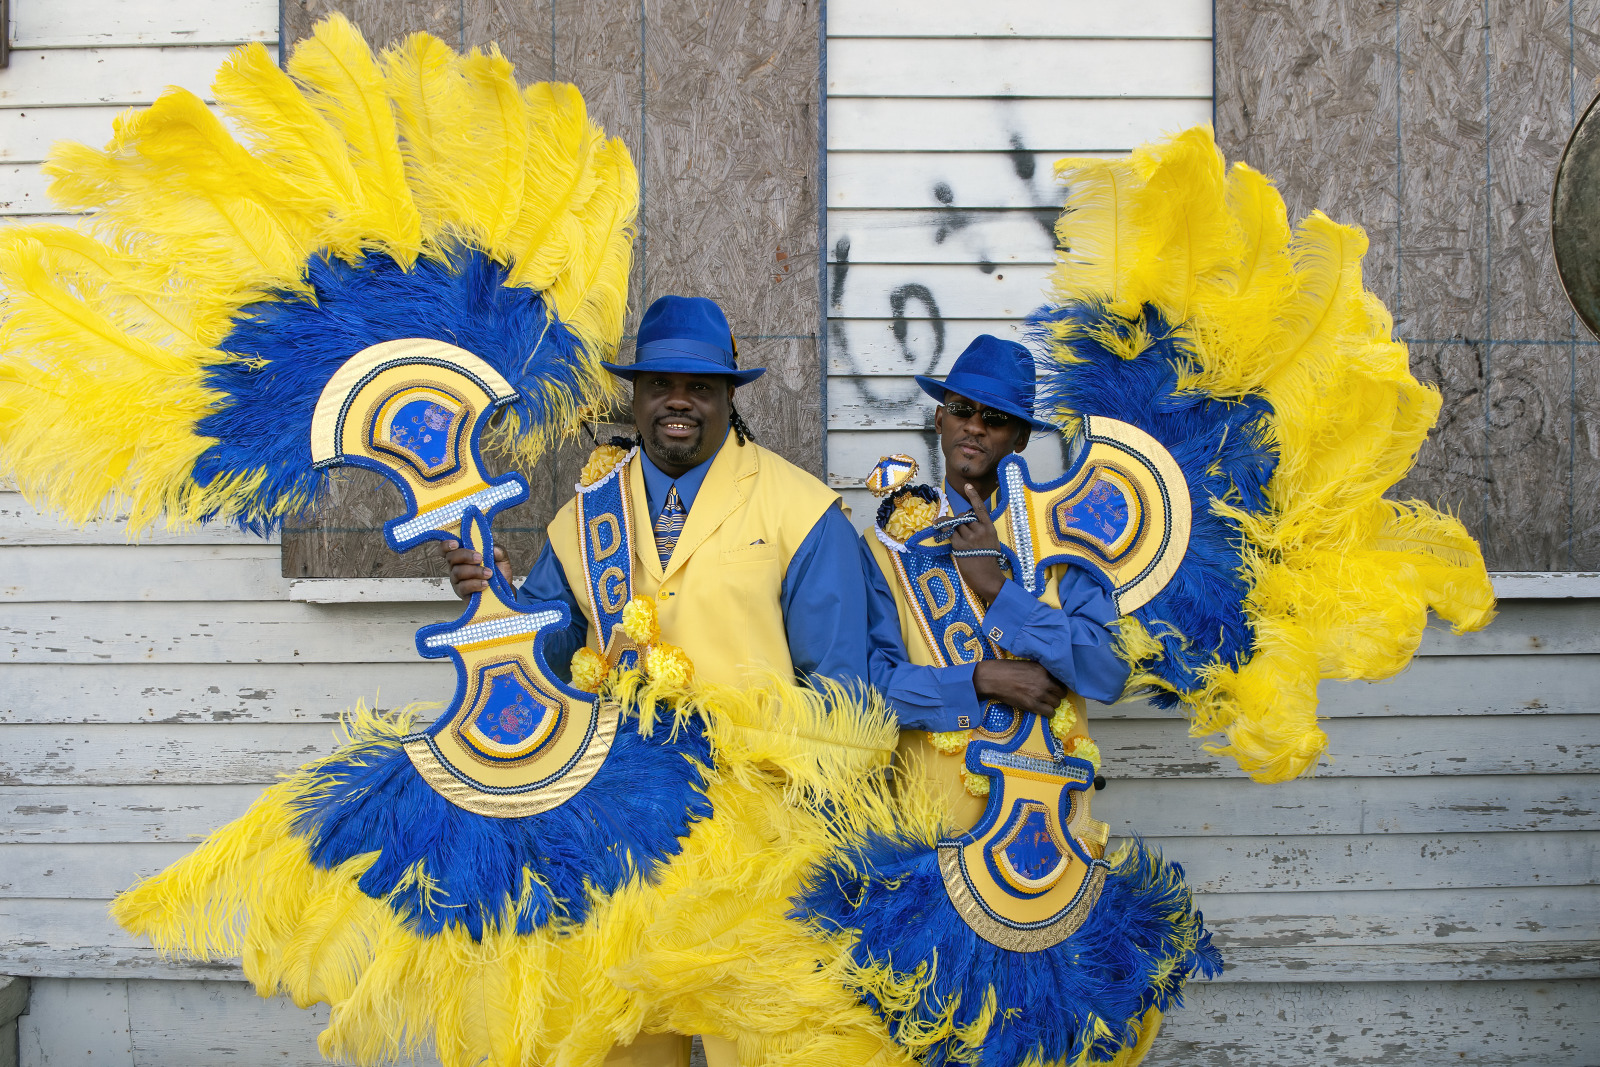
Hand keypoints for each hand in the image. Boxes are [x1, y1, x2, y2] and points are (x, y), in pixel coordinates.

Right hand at [438, 539, 510, 599]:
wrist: (503, 591)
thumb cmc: (497, 572)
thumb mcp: (501, 559)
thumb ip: (498, 551)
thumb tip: (493, 549)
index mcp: (461, 556)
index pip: (446, 549)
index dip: (446, 545)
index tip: (456, 544)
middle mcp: (455, 567)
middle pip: (451, 558)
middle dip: (465, 555)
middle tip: (479, 558)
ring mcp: (457, 580)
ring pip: (457, 572)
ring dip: (474, 571)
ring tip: (489, 573)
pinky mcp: (461, 593)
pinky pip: (463, 587)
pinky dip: (475, 584)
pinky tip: (485, 583)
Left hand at [951, 482, 1005, 602]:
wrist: (987, 577)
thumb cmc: (990, 562)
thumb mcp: (991, 542)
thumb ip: (982, 531)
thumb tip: (968, 524)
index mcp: (989, 528)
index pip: (980, 508)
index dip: (973, 496)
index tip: (967, 485)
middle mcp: (980, 530)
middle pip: (964, 517)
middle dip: (960, 521)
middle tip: (961, 531)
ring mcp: (970, 537)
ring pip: (956, 524)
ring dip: (953, 528)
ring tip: (957, 537)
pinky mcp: (960, 545)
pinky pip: (949, 533)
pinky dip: (944, 530)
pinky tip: (941, 529)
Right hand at [971, 659, 1066, 715]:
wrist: (992, 678)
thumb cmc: (1007, 669)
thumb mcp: (1027, 664)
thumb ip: (1040, 670)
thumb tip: (1050, 676)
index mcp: (1043, 669)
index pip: (1061, 679)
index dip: (1058, 684)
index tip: (1055, 686)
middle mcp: (1044, 682)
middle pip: (1061, 693)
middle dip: (1057, 695)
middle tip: (1051, 695)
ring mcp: (1039, 694)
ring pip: (1056, 703)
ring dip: (1052, 704)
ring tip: (1046, 703)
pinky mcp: (1032, 705)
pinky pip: (1049, 712)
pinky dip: (1048, 712)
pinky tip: (1044, 710)